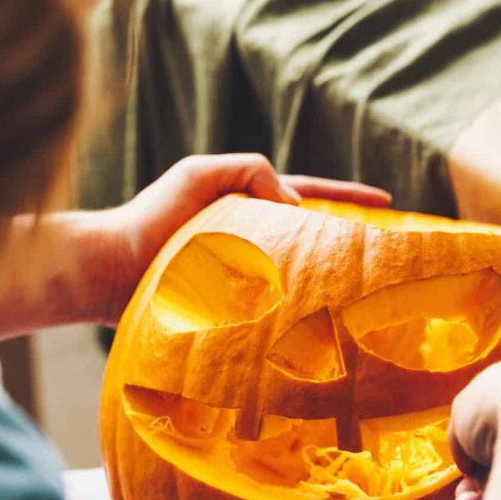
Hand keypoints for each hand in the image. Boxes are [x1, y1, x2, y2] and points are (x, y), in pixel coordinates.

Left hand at [104, 153, 390, 322]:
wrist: (112, 270)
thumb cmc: (152, 217)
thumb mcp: (202, 175)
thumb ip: (251, 172)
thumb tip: (295, 206)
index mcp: (248, 204)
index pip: (311, 194)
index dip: (350, 198)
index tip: (389, 203)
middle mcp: (251, 239)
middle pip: (312, 237)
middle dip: (348, 244)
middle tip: (386, 258)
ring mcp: (244, 275)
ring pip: (298, 276)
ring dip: (327, 284)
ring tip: (363, 297)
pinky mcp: (233, 310)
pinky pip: (275, 311)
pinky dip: (298, 315)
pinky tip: (318, 327)